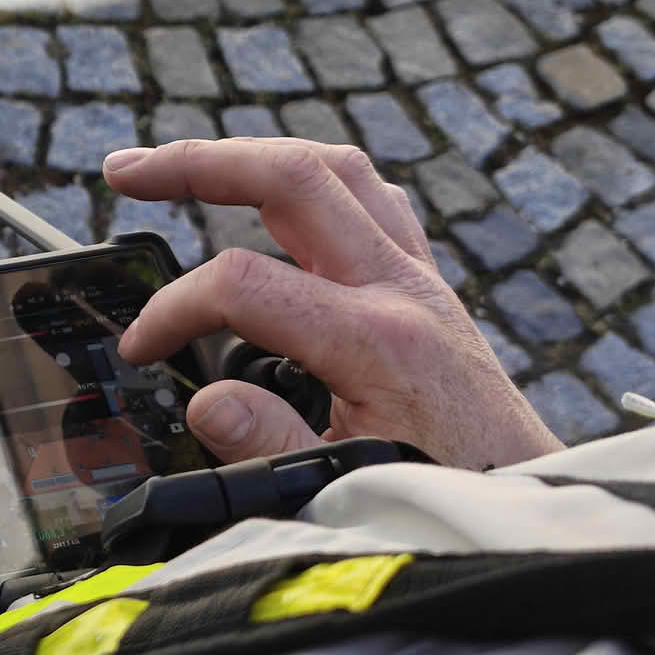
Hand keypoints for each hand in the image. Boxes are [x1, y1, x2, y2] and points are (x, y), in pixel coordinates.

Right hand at [105, 139, 561, 470]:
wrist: (528, 498)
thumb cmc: (446, 495)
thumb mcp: (349, 486)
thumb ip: (270, 445)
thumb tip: (206, 403)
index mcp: (376, 338)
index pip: (243, 285)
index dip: (173, 312)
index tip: (139, 350)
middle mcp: (401, 288)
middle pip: (293, 178)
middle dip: (199, 163)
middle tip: (127, 173)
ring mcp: (419, 277)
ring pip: (337, 171)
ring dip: (255, 156)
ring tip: (189, 164)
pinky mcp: (428, 285)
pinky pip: (371, 199)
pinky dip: (314, 184)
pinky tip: (276, 200)